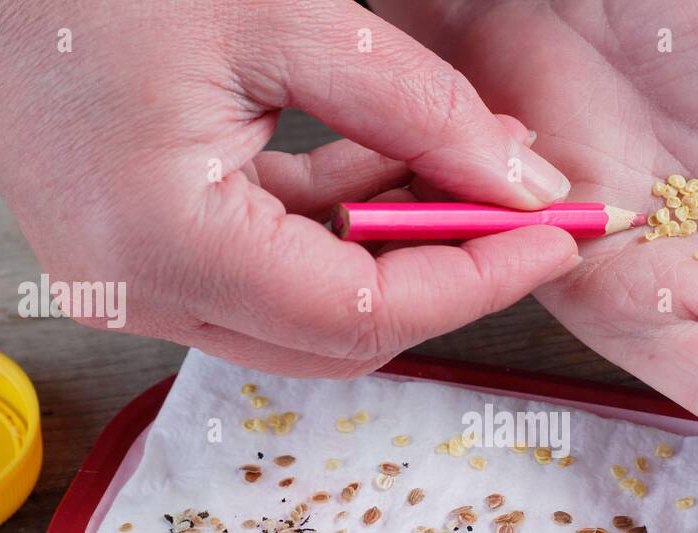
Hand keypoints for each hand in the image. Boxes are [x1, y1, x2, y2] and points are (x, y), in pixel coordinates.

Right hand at [0, 0, 579, 376]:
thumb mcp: (284, 20)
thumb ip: (420, 109)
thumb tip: (524, 182)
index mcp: (166, 244)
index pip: (359, 313)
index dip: (475, 281)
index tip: (554, 236)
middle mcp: (147, 297)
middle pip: (342, 336)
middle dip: (448, 275)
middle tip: (523, 211)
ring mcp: (142, 294)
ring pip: (314, 316)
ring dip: (399, 252)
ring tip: (466, 169)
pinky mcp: (150, 271)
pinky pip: (273, 279)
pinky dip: (341, 232)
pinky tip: (387, 166)